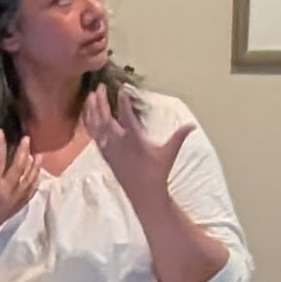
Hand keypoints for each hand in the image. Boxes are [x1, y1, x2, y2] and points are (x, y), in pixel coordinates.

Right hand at [0, 133, 42, 242]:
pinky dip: (34, 185)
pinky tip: (36, 177)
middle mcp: (5, 194)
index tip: (0, 133)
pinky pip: (28, 196)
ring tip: (39, 156)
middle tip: (27, 139)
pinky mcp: (13, 210)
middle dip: (23, 152)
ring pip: (27, 183)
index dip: (0, 145)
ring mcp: (11, 203)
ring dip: (34, 168)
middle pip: (19, 169)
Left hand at [84, 85, 192, 202]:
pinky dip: (90, 123)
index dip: (123, 101)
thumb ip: (179, 137)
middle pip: (106, 118)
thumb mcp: (168, 153)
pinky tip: (88, 114)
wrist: (144, 194)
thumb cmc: (157, 172)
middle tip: (100, 87)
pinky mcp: (105, 154)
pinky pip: (94, 135)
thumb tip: (192, 125)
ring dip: (92, 110)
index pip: (127, 116)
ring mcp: (110, 149)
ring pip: (96, 126)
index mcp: (134, 140)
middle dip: (102, 102)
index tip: (121, 88)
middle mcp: (119, 143)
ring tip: (91, 95)